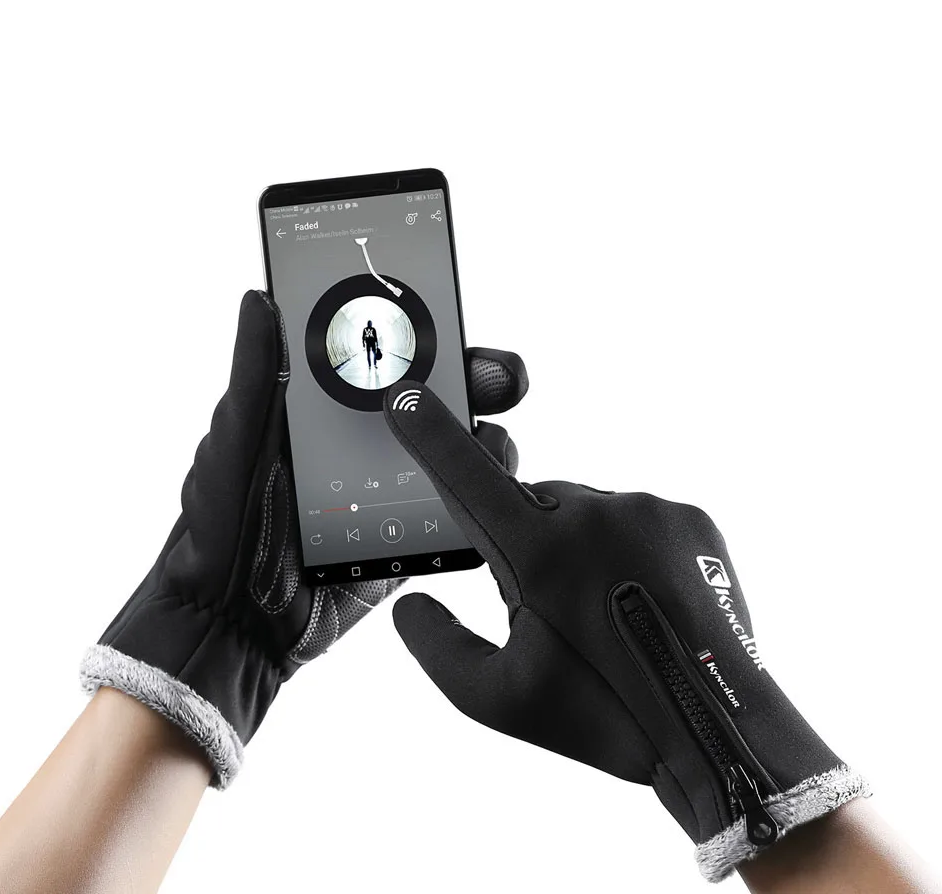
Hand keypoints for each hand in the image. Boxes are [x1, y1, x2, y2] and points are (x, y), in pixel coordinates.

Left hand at [80, 292, 527, 786]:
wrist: (229, 618)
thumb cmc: (219, 520)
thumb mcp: (235, 438)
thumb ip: (255, 372)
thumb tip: (258, 298)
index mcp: (330, 407)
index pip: (391, 356)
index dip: (430, 334)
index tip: (455, 318)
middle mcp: (370, 441)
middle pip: (441, 399)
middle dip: (483, 380)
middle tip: (504, 381)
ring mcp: (394, 488)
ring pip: (461, 454)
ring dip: (490, 444)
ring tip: (495, 450)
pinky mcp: (409, 537)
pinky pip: (460, 513)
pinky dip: (482, 503)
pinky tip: (491, 501)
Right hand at [384, 382, 867, 882]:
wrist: (721, 729)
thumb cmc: (606, 716)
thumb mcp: (499, 700)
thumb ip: (437, 645)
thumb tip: (409, 604)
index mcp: (538, 553)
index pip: (465, 476)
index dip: (430, 434)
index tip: (406, 398)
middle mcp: (593, 514)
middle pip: (527, 504)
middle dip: (523, 544)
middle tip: (552, 610)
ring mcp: (647, 509)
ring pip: (582, 511)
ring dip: (577, 547)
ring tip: (607, 612)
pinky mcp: (688, 516)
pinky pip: (633, 517)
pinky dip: (624, 548)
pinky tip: (642, 598)